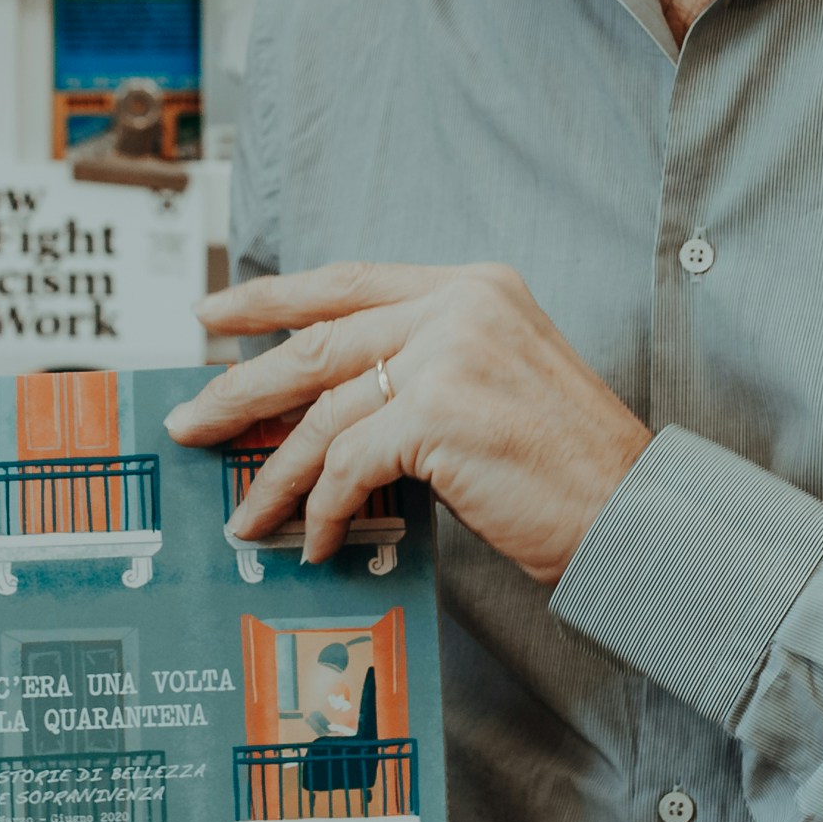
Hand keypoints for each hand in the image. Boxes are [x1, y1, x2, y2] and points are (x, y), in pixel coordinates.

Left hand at [168, 263, 647, 585]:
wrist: (631, 512)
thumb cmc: (565, 466)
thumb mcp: (494, 382)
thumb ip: (421, 366)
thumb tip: (321, 402)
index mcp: (471, 286)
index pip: (346, 280)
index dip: (270, 298)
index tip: (213, 315)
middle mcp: (457, 306)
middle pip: (316, 341)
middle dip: (240, 386)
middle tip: (190, 419)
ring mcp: (448, 355)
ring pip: (323, 411)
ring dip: (274, 473)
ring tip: (244, 512)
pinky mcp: (438, 414)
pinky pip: (348, 465)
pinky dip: (322, 510)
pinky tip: (315, 541)